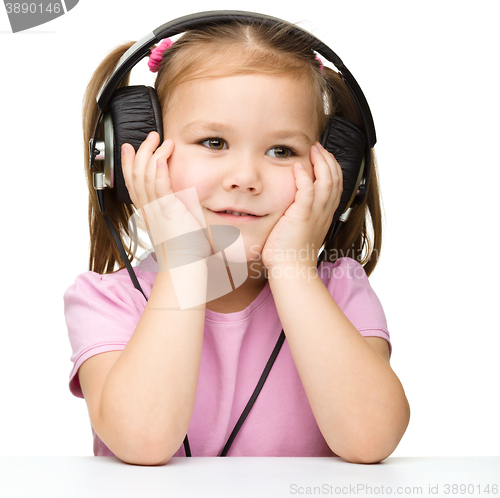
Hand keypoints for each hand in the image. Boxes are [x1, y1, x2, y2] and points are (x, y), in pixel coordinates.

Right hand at [121, 132, 211, 270]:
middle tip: (151, 136)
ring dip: (153, 154)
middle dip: (142, 151)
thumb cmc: (183, 247)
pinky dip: (159, 170)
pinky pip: (159, 186)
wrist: (185, 262)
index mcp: (147, 211)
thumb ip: (174, 208)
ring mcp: (155, 209)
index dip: (128, 162)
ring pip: (145, 175)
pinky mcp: (167, 210)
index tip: (128, 147)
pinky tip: (162, 157)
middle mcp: (147, 208)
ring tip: (163, 141)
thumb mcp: (175, 223)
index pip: (132, 181)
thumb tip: (183, 199)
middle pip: (136, 173)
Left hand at [261, 142, 341, 270]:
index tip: (322, 157)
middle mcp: (325, 212)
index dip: (331, 168)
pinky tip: (298, 167)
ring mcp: (316, 213)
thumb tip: (294, 209)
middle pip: (335, 179)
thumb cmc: (291, 253)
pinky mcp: (302, 215)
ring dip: (321, 162)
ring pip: (327, 180)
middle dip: (328, 160)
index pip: (335, 185)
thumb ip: (302, 216)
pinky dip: (305, 176)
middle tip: (318, 147)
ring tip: (313, 150)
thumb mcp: (302, 231)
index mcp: (325, 215)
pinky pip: (308, 190)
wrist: (291, 268)